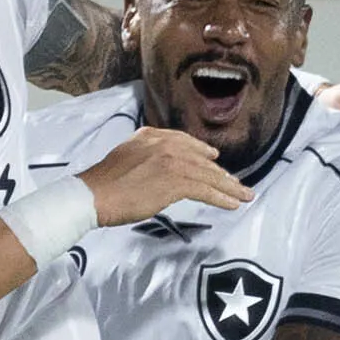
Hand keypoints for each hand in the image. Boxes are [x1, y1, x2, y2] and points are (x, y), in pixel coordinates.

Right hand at [80, 123, 257, 227]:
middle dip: (222, 174)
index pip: (186, 142)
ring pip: (208, 175)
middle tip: (238, 184)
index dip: (203, 153)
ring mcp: (172, 162)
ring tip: (244, 195)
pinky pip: (205, 190)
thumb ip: (147, 155)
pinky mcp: (175, 182)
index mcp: (152, 135)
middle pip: (201, 160)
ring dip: (230, 187)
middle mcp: (165, 144)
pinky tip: (232, 204)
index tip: (215, 159)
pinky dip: (222, 197)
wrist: (94, 194)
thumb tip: (161, 168)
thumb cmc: (105, 183)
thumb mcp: (127, 156)